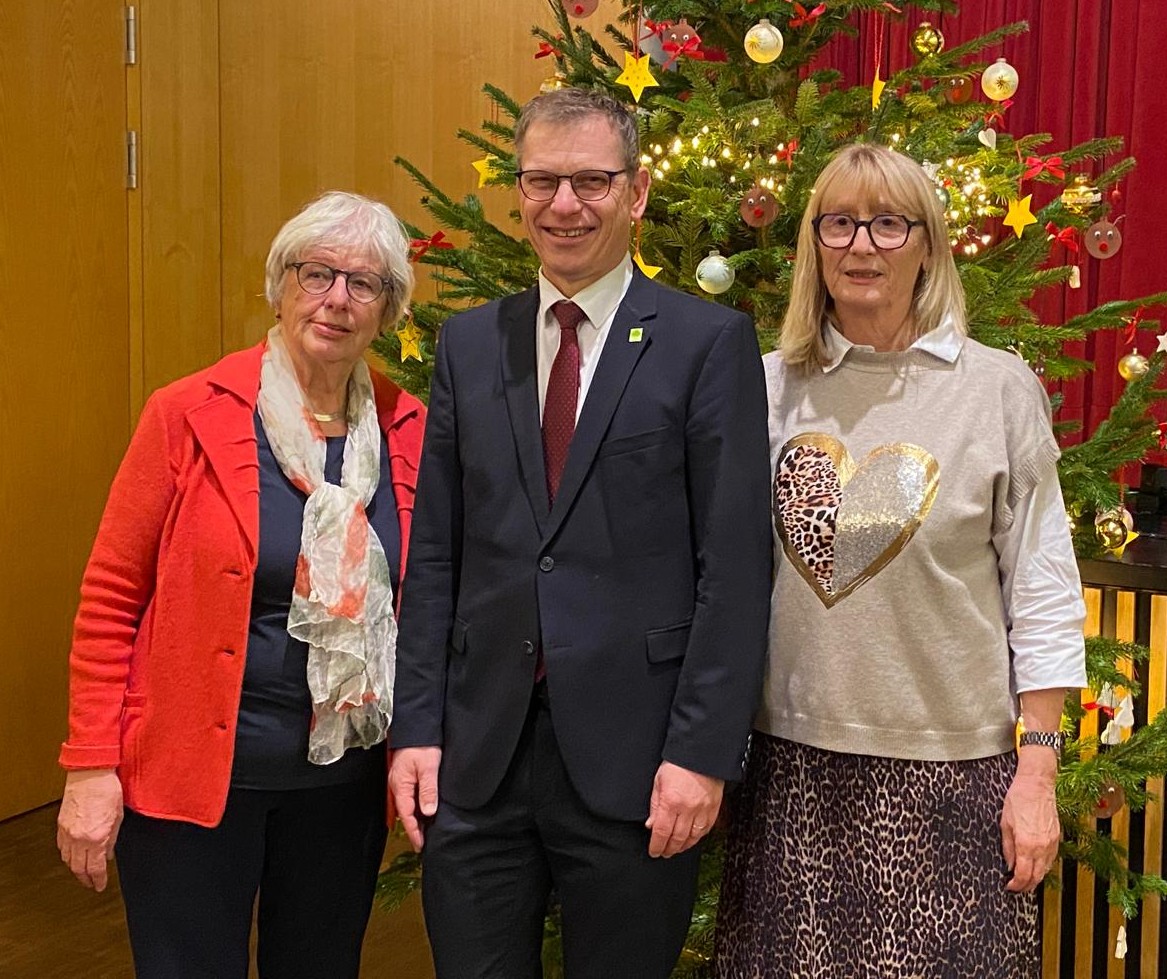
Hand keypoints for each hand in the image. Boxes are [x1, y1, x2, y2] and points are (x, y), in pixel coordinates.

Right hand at [57, 769, 123, 891]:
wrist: (91, 773)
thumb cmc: (107, 790)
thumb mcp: (118, 817)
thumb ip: (112, 840)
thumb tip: (107, 855)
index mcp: (95, 837)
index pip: (95, 868)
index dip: (98, 880)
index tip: (100, 886)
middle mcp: (78, 838)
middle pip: (78, 868)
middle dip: (85, 879)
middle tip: (92, 883)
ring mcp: (67, 832)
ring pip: (67, 860)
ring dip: (75, 869)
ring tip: (84, 872)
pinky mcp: (61, 825)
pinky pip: (62, 848)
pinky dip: (68, 856)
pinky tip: (74, 856)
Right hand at [388, 746, 441, 851]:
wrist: (416, 726)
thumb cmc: (422, 745)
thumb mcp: (428, 767)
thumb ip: (428, 789)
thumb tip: (428, 812)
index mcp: (401, 786)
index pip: (406, 815)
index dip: (414, 831)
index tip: (421, 844)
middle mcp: (397, 785)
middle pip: (405, 813)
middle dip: (413, 828)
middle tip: (424, 843)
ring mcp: (400, 780)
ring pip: (407, 805)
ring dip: (415, 818)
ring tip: (425, 831)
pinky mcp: (405, 775)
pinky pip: (409, 797)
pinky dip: (416, 807)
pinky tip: (424, 810)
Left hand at [645, 761, 722, 858]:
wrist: (700, 753)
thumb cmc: (677, 764)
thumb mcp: (658, 781)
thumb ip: (655, 805)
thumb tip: (651, 825)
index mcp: (671, 802)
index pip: (662, 832)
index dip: (657, 846)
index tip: (654, 851)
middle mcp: (688, 809)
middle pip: (677, 838)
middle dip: (669, 849)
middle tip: (664, 852)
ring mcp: (703, 809)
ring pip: (693, 837)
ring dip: (683, 846)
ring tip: (676, 848)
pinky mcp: (714, 808)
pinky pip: (706, 829)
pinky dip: (697, 837)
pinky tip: (691, 838)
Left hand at [1000, 760, 1059, 892]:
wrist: (1037, 784)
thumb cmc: (1018, 799)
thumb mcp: (1005, 823)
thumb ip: (1008, 847)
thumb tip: (1009, 864)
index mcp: (1026, 844)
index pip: (1024, 874)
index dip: (1016, 885)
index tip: (1009, 887)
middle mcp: (1042, 847)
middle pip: (1037, 876)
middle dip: (1027, 886)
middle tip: (1017, 888)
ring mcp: (1052, 843)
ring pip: (1046, 869)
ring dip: (1036, 878)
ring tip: (1025, 880)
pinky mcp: (1057, 838)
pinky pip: (1051, 859)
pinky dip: (1044, 867)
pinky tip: (1037, 866)